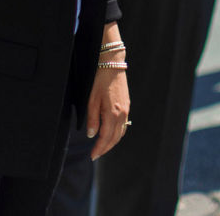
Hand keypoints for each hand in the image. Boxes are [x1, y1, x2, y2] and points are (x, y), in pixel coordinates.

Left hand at [86, 31, 129, 160]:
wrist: (112, 64)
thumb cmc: (99, 80)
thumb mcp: (92, 100)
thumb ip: (92, 119)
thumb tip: (92, 135)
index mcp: (113, 113)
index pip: (106, 137)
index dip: (99, 148)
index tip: (92, 156)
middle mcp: (122, 114)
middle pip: (115, 138)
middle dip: (105, 148)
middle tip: (96, 155)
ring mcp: (126, 109)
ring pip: (120, 133)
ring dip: (112, 142)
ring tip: (102, 147)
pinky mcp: (127, 105)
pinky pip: (124, 125)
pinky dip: (117, 133)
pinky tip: (111, 134)